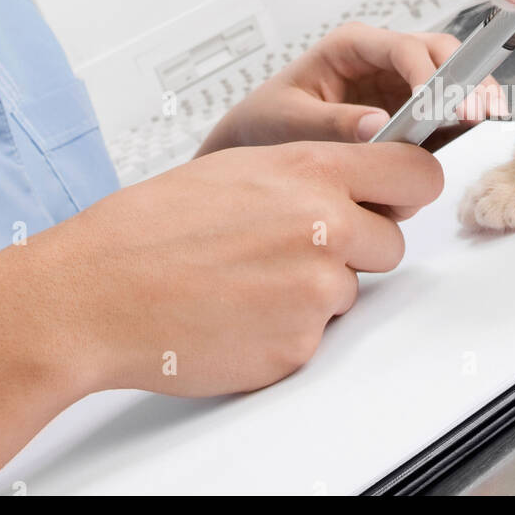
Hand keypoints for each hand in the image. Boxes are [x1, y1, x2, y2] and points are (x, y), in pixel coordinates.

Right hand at [52, 138, 443, 396]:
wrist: (99, 290)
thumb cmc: (152, 226)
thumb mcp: (237, 169)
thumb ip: (306, 174)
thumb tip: (351, 185)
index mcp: (308, 170)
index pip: (415, 172)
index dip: (410, 188)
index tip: (399, 195)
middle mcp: (323, 226)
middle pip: (390, 242)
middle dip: (355, 249)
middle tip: (290, 247)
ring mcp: (314, 289)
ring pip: (349, 291)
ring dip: (313, 289)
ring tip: (246, 278)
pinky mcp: (299, 345)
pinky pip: (316, 336)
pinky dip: (284, 329)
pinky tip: (236, 312)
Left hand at [196, 22, 506, 158]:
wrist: (258, 137)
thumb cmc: (267, 118)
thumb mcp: (289, 120)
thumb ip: (331, 123)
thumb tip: (378, 127)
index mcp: (350, 46)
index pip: (402, 48)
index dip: (425, 72)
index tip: (434, 104)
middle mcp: (380, 58)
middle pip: (438, 51)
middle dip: (461, 75)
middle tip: (472, 111)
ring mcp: (398, 83)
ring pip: (451, 74)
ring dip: (470, 93)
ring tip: (485, 117)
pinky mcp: (408, 111)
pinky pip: (443, 108)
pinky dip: (461, 117)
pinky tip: (473, 131)